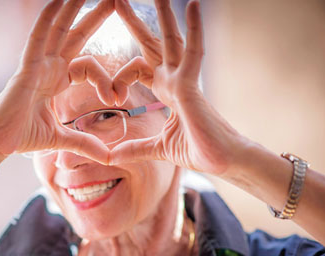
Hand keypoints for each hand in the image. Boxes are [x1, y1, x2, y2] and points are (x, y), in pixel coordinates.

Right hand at [0, 0, 113, 164]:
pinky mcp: (26, 68)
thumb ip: (84, 143)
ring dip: (73, 8)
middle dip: (94, 18)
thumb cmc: (22, 137)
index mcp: (57, 80)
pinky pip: (38, 38)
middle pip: (75, 36)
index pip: (88, 66)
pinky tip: (59, 0)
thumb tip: (108, 156)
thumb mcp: (62, 139)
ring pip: (58, 30)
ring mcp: (36, 65)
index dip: (106, 79)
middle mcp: (48, 67)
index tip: (117, 99)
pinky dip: (48, 19)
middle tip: (114, 0)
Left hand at [110, 0, 244, 175]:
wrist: (223, 162)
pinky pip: (194, 51)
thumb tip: (109, 157)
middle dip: (133, 23)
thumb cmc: (198, 151)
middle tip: (117, 0)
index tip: (111, 97)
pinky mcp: (193, 86)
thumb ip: (134, 148)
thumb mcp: (156, 148)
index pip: (139, 67)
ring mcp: (184, 80)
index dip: (119, 75)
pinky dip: (194, 28)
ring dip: (162, 16)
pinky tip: (192, 4)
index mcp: (166, 90)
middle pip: (150, 45)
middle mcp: (174, 80)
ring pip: (170, 40)